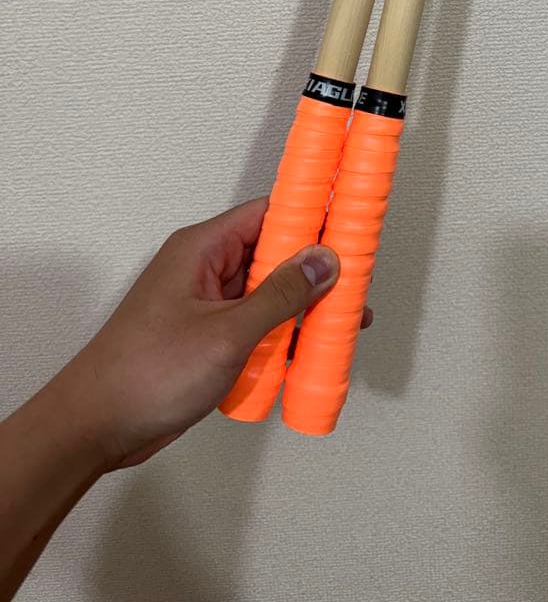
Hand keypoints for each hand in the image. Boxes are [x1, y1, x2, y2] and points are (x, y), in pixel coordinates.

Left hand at [57, 198, 370, 468]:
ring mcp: (205, 305)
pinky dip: (282, 334)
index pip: (266, 214)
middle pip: (272, 254)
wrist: (96, 427)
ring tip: (346, 323)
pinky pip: (254, 324)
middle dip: (315, 270)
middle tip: (357, 285)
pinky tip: (311, 353)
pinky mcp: (206, 336)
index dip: (310, 217)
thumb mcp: (227, 333)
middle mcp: (204, 269)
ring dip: (302, 307)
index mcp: (202, 249)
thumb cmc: (148, 373)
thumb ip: (280, 295)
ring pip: (267, 293)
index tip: (350, 227)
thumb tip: (323, 260)